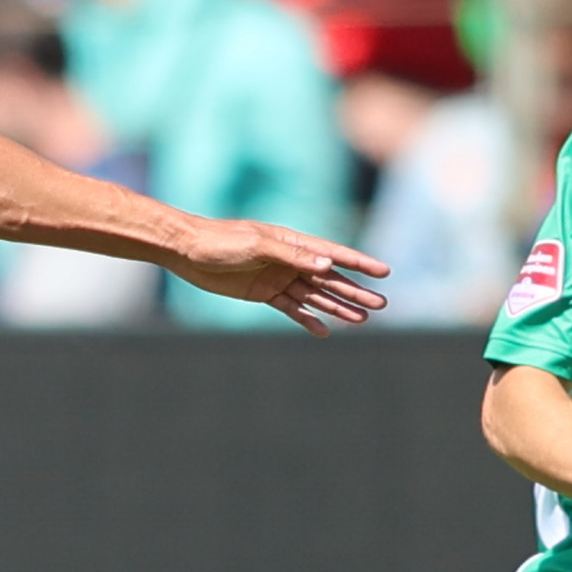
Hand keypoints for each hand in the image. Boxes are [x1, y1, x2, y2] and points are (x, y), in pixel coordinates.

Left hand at [169, 219, 392, 334]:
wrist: (187, 250)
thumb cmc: (222, 241)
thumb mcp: (258, 244)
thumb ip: (292, 256)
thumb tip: (327, 264)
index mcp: (293, 242)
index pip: (333, 254)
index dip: (359, 263)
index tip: (384, 272)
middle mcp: (290, 260)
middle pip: (330, 278)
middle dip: (355, 291)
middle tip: (382, 305)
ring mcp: (278, 277)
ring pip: (315, 295)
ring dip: (338, 307)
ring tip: (362, 319)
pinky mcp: (264, 293)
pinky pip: (292, 308)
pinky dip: (308, 319)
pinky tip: (325, 330)